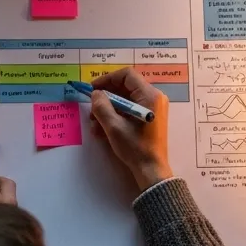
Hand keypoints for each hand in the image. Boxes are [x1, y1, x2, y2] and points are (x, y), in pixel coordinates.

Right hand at [87, 67, 171, 189]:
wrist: (151, 170)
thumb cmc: (135, 147)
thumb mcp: (114, 127)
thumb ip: (102, 106)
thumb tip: (96, 94)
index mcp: (149, 96)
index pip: (127, 75)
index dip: (107, 79)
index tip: (93, 89)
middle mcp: (153, 98)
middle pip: (125, 87)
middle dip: (106, 97)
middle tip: (92, 108)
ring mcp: (152, 109)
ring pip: (125, 100)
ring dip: (108, 109)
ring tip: (94, 124)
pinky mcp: (148, 118)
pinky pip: (129, 110)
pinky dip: (116, 116)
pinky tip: (102, 129)